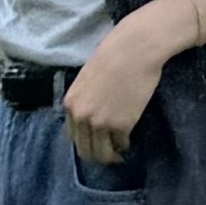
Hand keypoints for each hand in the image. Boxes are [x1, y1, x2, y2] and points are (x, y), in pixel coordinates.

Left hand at [63, 4, 184, 164]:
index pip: (72, 135)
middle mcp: (82, 117)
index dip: (84, 140)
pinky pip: (121, 144)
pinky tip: (128, 141)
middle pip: (85, 150)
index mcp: (71, 104)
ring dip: (110, 155)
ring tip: (118, 152)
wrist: (134, 50)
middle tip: (107, 152)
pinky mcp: (121, 126)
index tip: (94, 141)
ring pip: (102, 154)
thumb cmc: (113, 55)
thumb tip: (89, 113)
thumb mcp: (87, 78)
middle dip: (96, 153)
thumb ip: (84, 99)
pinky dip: (124, 145)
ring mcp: (101, 123)